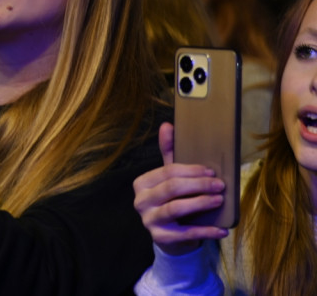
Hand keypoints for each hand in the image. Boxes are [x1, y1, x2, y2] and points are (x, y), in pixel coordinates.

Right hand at [132, 123, 228, 254]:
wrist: (170, 237)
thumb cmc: (172, 201)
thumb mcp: (169, 178)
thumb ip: (168, 153)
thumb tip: (167, 125)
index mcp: (142, 183)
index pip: (167, 172)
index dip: (191, 170)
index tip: (212, 170)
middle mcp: (141, 201)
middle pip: (172, 188)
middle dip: (198, 184)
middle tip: (219, 184)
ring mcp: (149, 220)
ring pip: (176, 208)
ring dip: (201, 203)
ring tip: (220, 200)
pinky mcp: (160, 238)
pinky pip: (186, 233)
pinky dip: (206, 231)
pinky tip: (222, 229)